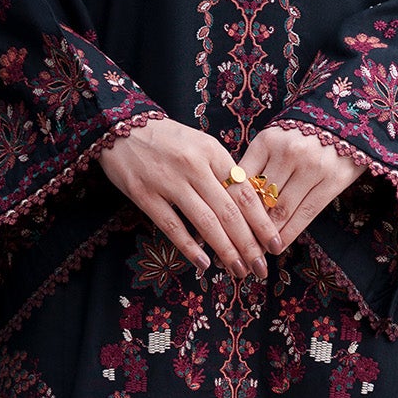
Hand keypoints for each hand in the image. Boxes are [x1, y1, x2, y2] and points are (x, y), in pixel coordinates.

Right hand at [96, 118, 282, 279]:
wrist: (122, 126)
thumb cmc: (168, 140)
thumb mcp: (201, 144)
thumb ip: (222, 172)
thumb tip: (249, 208)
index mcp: (212, 152)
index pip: (245, 193)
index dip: (262, 223)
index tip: (275, 245)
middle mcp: (194, 166)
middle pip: (229, 212)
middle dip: (249, 245)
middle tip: (261, 268)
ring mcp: (168, 181)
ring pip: (205, 223)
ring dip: (225, 251)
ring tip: (238, 271)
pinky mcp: (145, 195)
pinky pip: (172, 227)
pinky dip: (189, 248)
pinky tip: (203, 265)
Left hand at [238, 125, 363, 248]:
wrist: (349, 121)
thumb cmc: (302, 136)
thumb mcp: (275, 141)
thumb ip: (256, 166)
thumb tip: (232, 203)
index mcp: (267, 141)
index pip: (240, 181)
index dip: (230, 209)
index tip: (222, 229)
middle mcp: (288, 152)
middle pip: (259, 200)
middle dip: (246, 229)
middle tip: (236, 251)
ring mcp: (312, 166)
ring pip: (280, 211)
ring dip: (267, 236)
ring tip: (257, 253)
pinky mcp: (332, 180)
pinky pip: (305, 214)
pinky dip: (289, 234)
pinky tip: (279, 246)